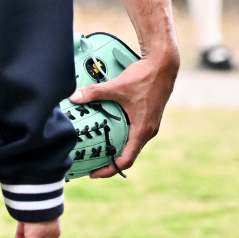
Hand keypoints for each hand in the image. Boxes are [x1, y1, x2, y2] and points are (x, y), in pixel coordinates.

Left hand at [70, 41, 178, 177]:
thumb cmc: (145, 77)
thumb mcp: (118, 86)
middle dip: (110, 161)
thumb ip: (95, 92)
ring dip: (117, 149)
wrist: (164, 64)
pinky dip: (123, 137)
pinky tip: (110, 130)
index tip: (93, 173)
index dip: (109, 170)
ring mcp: (150, 124)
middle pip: (128, 155)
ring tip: (99, 149)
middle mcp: (148, 131)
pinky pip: (135, 134)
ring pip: (132, 144)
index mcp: (142, 130)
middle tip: (91, 162)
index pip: (126, 160)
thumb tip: (74, 96)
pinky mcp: (149, 116)